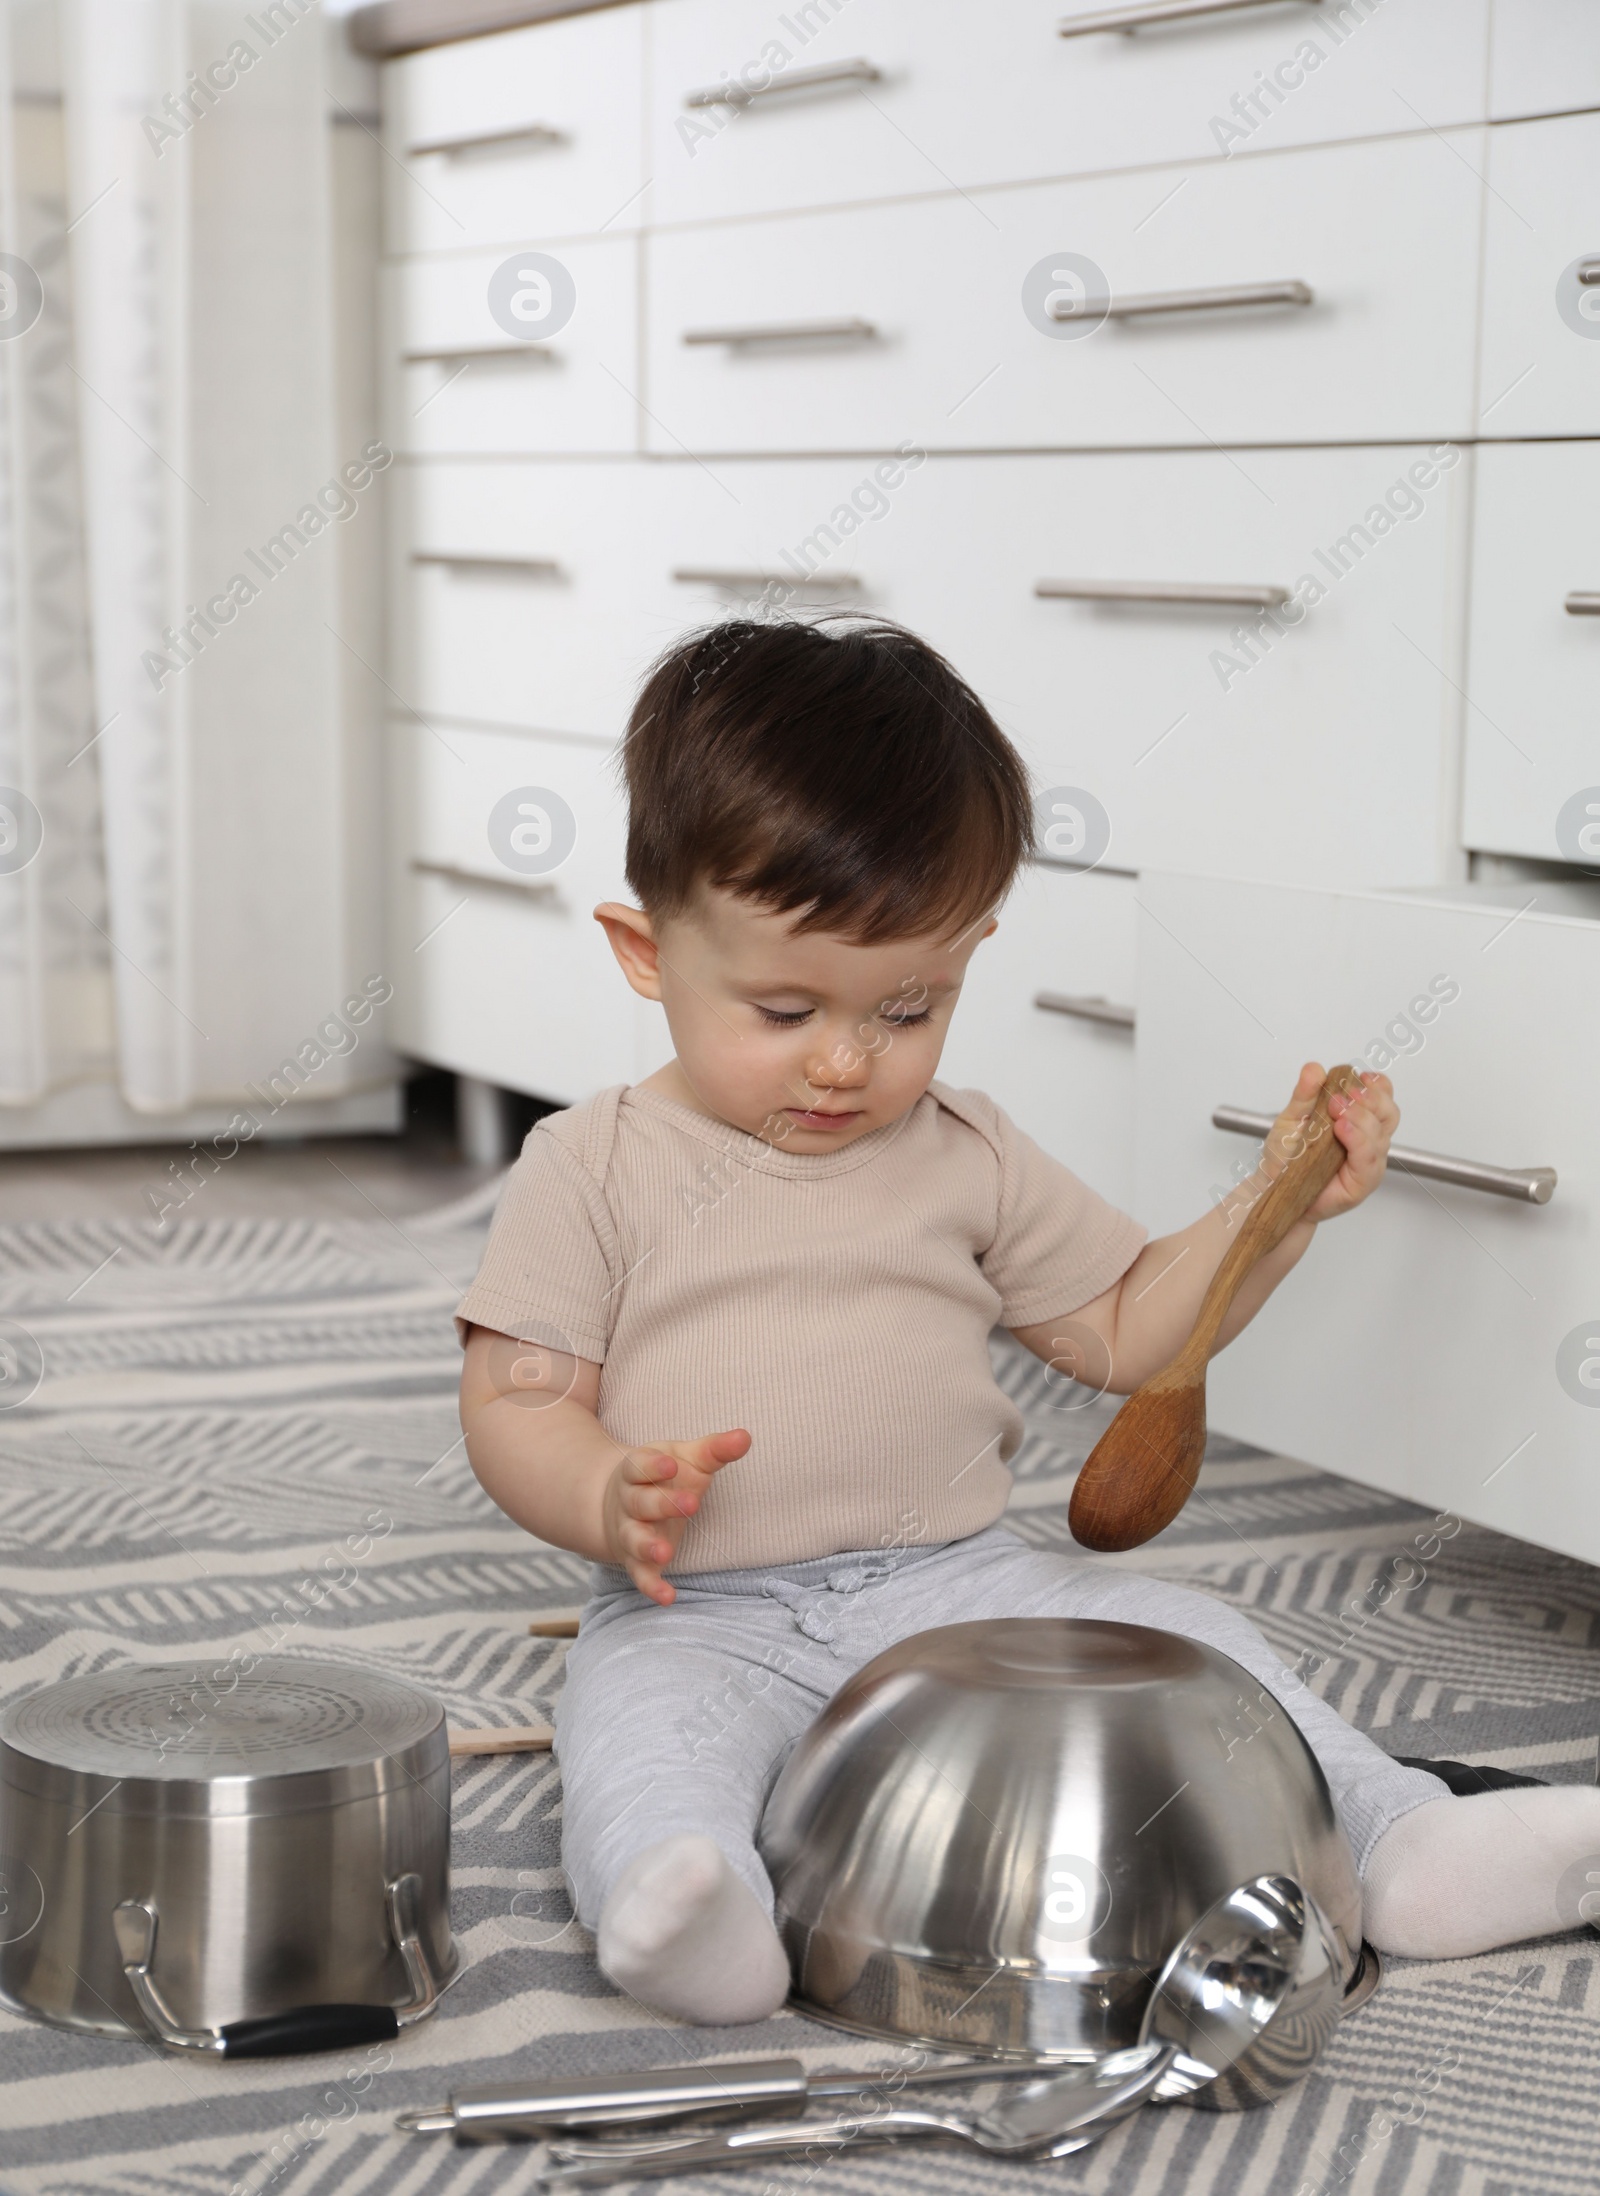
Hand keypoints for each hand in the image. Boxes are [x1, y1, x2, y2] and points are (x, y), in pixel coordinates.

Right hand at [600, 1429, 750, 1605]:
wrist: (617, 1503)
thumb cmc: (663, 1476)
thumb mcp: (685, 1457)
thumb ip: (714, 1449)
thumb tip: (745, 1436)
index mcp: (637, 1471)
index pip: (640, 1466)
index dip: (653, 1466)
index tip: (672, 1465)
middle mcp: (629, 1502)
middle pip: (640, 1503)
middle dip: (663, 1504)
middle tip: (690, 1504)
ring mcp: (630, 1532)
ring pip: (634, 1539)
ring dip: (648, 1546)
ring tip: (666, 1552)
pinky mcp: (636, 1560)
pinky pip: (640, 1575)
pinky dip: (651, 1586)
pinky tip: (668, 1597)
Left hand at [1266, 1061, 1397, 1223]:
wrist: (1272, 1188)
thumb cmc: (1287, 1156)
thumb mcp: (1292, 1117)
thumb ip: (1304, 1094)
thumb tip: (1314, 1068)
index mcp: (1358, 1119)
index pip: (1382, 1096)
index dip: (1377, 1085)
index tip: (1359, 1076)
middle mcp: (1368, 1139)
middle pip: (1388, 1112)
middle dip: (1370, 1098)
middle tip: (1340, 1097)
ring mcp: (1368, 1161)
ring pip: (1380, 1134)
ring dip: (1360, 1117)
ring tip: (1336, 1110)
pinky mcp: (1362, 1183)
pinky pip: (1369, 1160)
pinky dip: (1358, 1141)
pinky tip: (1343, 1129)